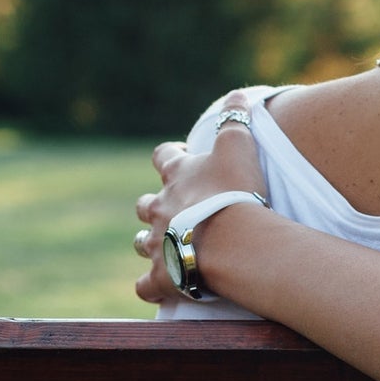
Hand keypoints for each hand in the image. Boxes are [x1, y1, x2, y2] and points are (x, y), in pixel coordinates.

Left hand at [134, 89, 268, 303]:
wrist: (230, 240)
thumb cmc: (234, 191)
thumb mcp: (238, 146)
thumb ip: (236, 119)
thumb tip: (237, 94)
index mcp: (177, 177)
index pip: (164, 157)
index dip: (170, 155)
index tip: (181, 155)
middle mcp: (160, 209)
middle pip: (145, 204)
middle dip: (154, 205)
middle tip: (173, 207)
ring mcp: (157, 244)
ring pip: (141, 243)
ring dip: (149, 242)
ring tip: (164, 245)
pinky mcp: (162, 277)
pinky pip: (146, 285)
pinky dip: (151, 285)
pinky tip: (158, 286)